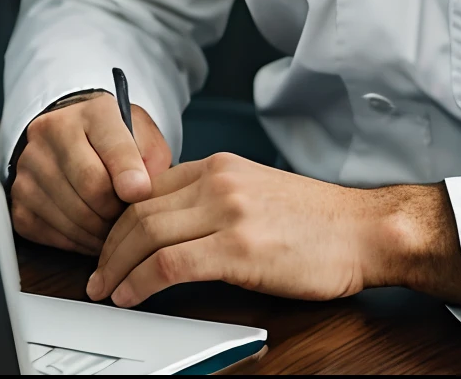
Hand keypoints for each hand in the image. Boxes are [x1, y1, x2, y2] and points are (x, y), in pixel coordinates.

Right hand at [10, 92, 170, 255]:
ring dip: (101, 232)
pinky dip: (79, 243)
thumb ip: (151, 156)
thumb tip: (145, 193)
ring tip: (115, 228)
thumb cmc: (112, 138)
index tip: (141, 192)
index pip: (111, 145)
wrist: (69, 136)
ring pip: (72, 216)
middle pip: (91, 187)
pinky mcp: (18, 201)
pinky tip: (92, 233)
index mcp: (91, 112)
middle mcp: (51, 133)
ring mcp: (29, 168)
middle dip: (118, 211)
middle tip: (131, 218)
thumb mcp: (141, 132)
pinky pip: (53, 236)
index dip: (128, 173)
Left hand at [85, 152, 460, 307]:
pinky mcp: (239, 247)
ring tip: (106, 290)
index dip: (118, 219)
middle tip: (97, 274)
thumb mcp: (258, 192)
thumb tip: (172, 226)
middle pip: (139, 209)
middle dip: (108, 246)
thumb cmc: (318, 221)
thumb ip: (215, 199)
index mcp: (222, 165)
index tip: (107, 245)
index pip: (149, 187)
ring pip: (146, 233)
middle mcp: (220, 180)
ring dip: (117, 267)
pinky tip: (132, 296)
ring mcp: (229, 211)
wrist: (363, 231)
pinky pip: (169, 264)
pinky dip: (140, 282)